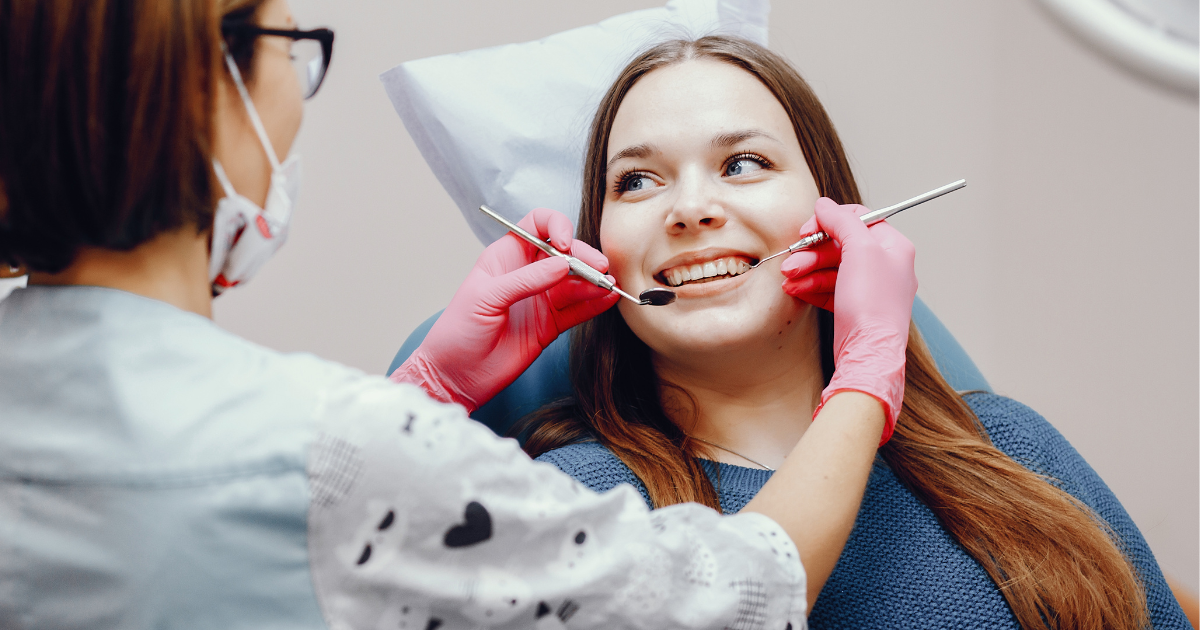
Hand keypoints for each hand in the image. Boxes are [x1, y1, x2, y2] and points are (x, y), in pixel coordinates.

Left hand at [391, 208, 619, 411]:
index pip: (538, 225)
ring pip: (576, 282)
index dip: (556, 227)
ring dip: (594, 281)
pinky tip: (608, 299)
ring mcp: (541, 299)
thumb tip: (562, 265)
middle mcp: (527, 274)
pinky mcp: (550, 325)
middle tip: (599, 269)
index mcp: (506, 256)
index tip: (564, 244)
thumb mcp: (486, 297)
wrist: (456, 375)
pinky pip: (578, 310)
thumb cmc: (457, 331)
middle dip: (584, 257)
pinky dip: (595, 304)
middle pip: (564, 254)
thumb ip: (525, 281)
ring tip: (609, 285)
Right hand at [780, 198, 916, 443]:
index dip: (829, 221)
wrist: (869, 354)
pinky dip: (811, 286)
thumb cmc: (872, 305)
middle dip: (811, 251)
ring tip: (788, 278)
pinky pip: (829, 288)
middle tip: (791, 260)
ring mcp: (870, 289)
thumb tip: (825, 204)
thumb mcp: (859, 251)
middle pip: (841, 244)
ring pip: (831, 268)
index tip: (807, 230)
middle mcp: (885, 266)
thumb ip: (841, 222)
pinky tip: (795, 290)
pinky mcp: (855, 308)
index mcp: (894, 247)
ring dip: (806, 270)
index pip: (859, 219)